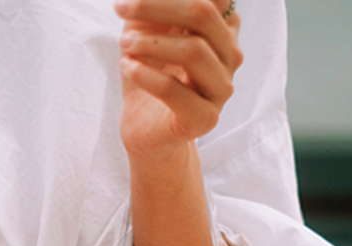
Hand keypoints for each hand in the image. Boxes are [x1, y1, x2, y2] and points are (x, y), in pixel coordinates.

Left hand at [117, 0, 242, 161]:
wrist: (145, 128)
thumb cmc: (148, 71)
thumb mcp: (145, 27)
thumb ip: (152, 3)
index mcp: (223, 27)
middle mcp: (230, 55)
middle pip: (203, 14)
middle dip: (156, 6)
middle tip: (121, 9)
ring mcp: (222, 88)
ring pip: (194, 51)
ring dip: (149, 43)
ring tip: (124, 44)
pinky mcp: (206, 119)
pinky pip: (174, 90)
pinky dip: (145, 75)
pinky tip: (127, 67)